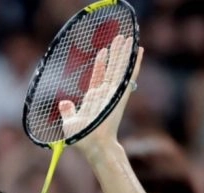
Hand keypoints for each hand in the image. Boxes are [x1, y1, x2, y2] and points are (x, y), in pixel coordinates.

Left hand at [59, 36, 143, 155]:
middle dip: (115, 53)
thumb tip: (64, 103)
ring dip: (125, 53)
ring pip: (121, 69)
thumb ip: (68, 112)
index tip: (102, 51)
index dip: (100, 64)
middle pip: (112, 69)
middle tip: (119, 37)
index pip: (98, 77)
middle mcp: (106, 94)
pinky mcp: (121, 94)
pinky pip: (129, 76)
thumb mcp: (70, 122)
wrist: (93, 144)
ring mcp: (115, 94)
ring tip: (129, 38)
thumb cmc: (82, 138)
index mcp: (94, 99)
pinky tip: (139, 52)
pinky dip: (134, 64)